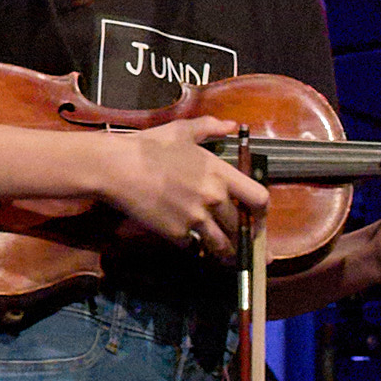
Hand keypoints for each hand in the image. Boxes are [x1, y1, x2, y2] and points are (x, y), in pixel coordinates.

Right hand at [100, 119, 273, 255]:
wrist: (118, 167)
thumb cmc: (149, 145)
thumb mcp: (182, 130)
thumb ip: (211, 127)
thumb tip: (231, 125)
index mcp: (220, 173)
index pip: (259, 199)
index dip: (263, 213)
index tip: (258, 218)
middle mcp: (213, 198)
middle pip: (241, 227)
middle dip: (242, 235)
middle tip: (242, 241)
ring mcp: (195, 218)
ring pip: (221, 245)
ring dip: (224, 251)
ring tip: (225, 255)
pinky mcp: (176, 234)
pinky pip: (192, 246)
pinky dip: (192, 245)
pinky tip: (188, 241)